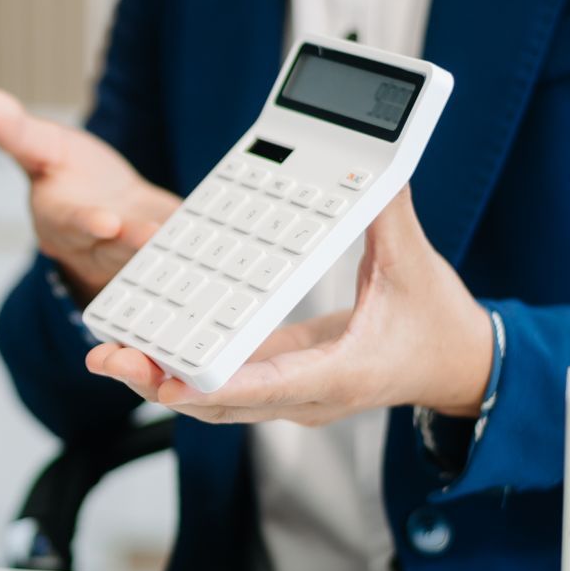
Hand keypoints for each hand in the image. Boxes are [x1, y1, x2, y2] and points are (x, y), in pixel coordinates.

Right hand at [0, 88, 180, 300]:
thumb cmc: (71, 176)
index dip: (86, 225)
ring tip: (178, 235)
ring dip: (162, 249)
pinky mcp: (163, 255)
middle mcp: (92, 245)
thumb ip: (18, 131)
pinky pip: (178, 252)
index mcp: (58, 219)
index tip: (105, 222)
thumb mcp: (44, 147)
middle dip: (129, 244)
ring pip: (143, 258)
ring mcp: (128, 255)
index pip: (69, 223)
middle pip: (109, 249)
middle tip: (150, 236)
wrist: (108, 201)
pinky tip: (209, 232)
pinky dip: (192, 243)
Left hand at [86, 189, 493, 424]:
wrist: (460, 366)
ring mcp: (293, 395)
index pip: (265, 387)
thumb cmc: (439, 323)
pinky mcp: (284, 383)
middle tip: (109, 359)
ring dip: (162, 379)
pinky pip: (226, 383)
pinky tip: (148, 347)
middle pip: (221, 403)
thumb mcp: (414, 265)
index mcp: (340, 374)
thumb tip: (370, 167)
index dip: (213, 385)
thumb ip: (386, 214)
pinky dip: (187, 368)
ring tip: (110, 355)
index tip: (168, 382)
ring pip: (215, 401)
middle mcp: (308, 396)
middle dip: (162, 382)